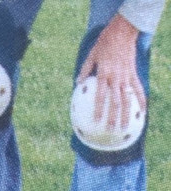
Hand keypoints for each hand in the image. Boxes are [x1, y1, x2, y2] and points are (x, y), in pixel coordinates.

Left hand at [77, 13, 143, 130]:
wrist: (122, 32)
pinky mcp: (133, 74)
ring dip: (126, 113)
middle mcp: (116, 78)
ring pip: (127, 98)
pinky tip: (142, 111)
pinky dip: (141, 100)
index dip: (99, 109)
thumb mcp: (90, 56)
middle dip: (113, 116)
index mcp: (103, 74)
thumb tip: (77, 83)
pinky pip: (138, 89)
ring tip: (125, 126)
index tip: (97, 121)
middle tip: (111, 129)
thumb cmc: (104, 44)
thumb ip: (84, 71)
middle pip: (115, 101)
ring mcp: (126, 76)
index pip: (100, 96)